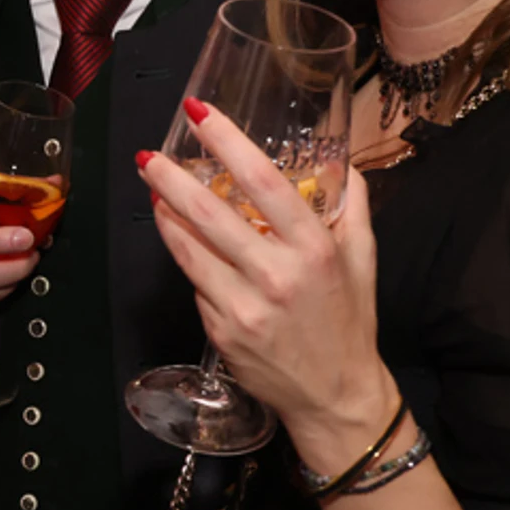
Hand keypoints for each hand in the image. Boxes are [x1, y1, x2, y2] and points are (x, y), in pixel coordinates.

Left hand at [140, 100, 388, 446]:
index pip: (264, 182)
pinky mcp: (221, 332)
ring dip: (165, 216)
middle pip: (210, 214)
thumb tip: (341, 156)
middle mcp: (277, 275)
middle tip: (147, 156)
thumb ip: (352, 203)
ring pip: (189, 249)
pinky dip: (187, 259)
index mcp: (314, 248)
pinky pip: (196, 284)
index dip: (228, 143)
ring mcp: (244, 306)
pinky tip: (183, 242)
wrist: (336, 394)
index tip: (200, 114)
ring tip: (154, 192)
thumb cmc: (348, 319)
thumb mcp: (362, 257)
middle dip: (171, 179)